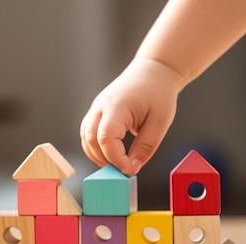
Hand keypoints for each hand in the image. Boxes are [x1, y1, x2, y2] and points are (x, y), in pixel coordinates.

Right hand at [80, 59, 182, 174]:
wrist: (153, 71)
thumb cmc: (158, 93)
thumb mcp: (160, 122)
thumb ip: (145, 147)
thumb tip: (132, 168)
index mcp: (117, 106)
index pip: (106, 137)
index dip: (115, 158)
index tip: (129, 170)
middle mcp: (101, 106)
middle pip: (90, 139)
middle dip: (105, 159)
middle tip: (123, 171)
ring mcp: (96, 108)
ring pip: (85, 137)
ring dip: (97, 155)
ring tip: (116, 165)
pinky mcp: (96, 112)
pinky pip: (88, 133)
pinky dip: (95, 147)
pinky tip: (110, 155)